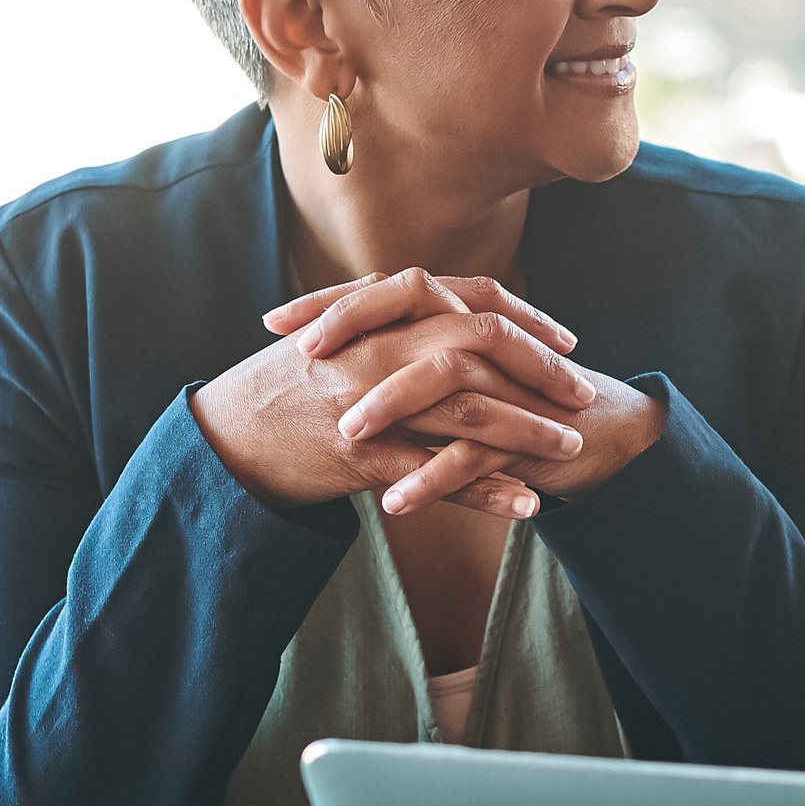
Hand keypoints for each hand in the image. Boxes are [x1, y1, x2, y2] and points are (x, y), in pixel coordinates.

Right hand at [201, 270, 596, 519]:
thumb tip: (447, 320)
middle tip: (583, 394)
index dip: (524, 319)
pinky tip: (526, 505)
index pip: (469, 300)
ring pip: (466, 409)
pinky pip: (435, 473)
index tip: (564, 342)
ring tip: (569, 451)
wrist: (221, 436)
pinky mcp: (360, 454)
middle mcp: (379, 347)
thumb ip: (392, 325)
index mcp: (379, 315)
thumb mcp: (338, 339)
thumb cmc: (281, 389)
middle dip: (540, 370)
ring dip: (526, 431)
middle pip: (480, 344)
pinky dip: (485, 490)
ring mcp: (368, 400)